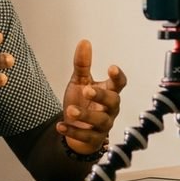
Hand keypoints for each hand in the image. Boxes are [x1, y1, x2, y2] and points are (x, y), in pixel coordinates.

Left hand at [58, 40, 126, 154]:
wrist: (76, 128)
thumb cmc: (83, 101)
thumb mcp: (80, 81)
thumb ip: (82, 64)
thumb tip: (84, 42)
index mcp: (108, 92)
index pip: (119, 84)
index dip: (117, 77)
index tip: (112, 68)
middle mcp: (109, 109)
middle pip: (113, 101)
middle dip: (101, 95)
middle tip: (87, 89)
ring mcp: (103, 125)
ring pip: (100, 120)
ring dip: (86, 114)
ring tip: (70, 110)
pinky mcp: (93, 139)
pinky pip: (85, 136)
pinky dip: (73, 131)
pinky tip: (60, 125)